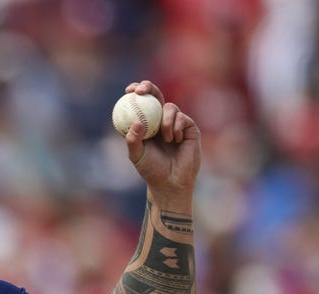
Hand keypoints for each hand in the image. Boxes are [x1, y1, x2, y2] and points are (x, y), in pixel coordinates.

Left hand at [123, 80, 200, 208]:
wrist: (171, 181)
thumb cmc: (151, 169)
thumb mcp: (136, 155)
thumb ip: (132, 139)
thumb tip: (135, 121)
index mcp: (146, 124)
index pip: (141, 103)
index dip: (136, 92)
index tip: (128, 90)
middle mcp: (160, 120)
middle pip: (156, 96)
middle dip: (149, 87)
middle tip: (141, 90)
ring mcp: (176, 122)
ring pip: (170, 107)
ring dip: (165, 121)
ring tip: (166, 138)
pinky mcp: (189, 127)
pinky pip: (182, 118)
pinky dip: (176, 128)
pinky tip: (176, 140)